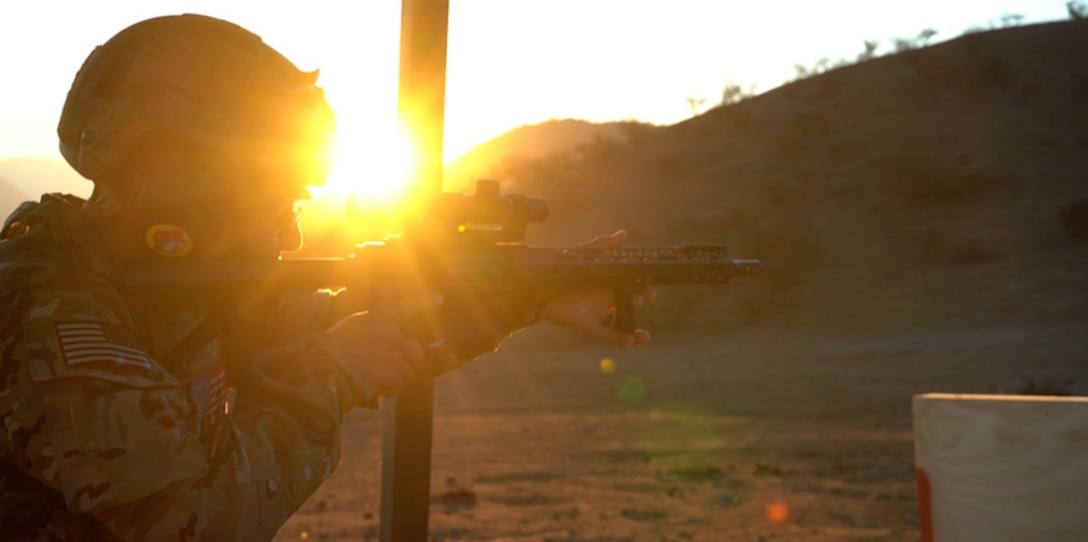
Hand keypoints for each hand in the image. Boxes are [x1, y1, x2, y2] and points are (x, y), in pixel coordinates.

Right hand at [319, 294, 442, 396]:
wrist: (327, 364)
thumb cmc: (335, 342)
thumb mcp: (355, 324)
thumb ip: (372, 326)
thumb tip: (378, 333)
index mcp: (384, 320)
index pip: (410, 306)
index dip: (426, 302)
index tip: (439, 298)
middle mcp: (394, 339)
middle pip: (417, 353)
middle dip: (410, 359)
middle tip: (395, 362)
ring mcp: (393, 360)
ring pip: (407, 374)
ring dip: (397, 377)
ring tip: (379, 375)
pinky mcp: (388, 379)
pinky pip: (398, 388)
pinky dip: (390, 390)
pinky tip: (377, 386)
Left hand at [539, 230, 655, 346]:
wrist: (538, 285)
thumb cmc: (562, 269)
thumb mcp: (583, 255)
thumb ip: (603, 246)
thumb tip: (624, 235)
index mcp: (608, 282)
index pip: (632, 287)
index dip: (643, 290)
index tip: (650, 292)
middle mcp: (606, 298)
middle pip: (631, 303)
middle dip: (640, 302)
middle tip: (641, 300)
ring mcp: (598, 313)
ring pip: (623, 323)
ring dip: (635, 328)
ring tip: (640, 327)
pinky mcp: (588, 325)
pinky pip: (608, 335)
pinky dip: (622, 339)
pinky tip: (633, 340)